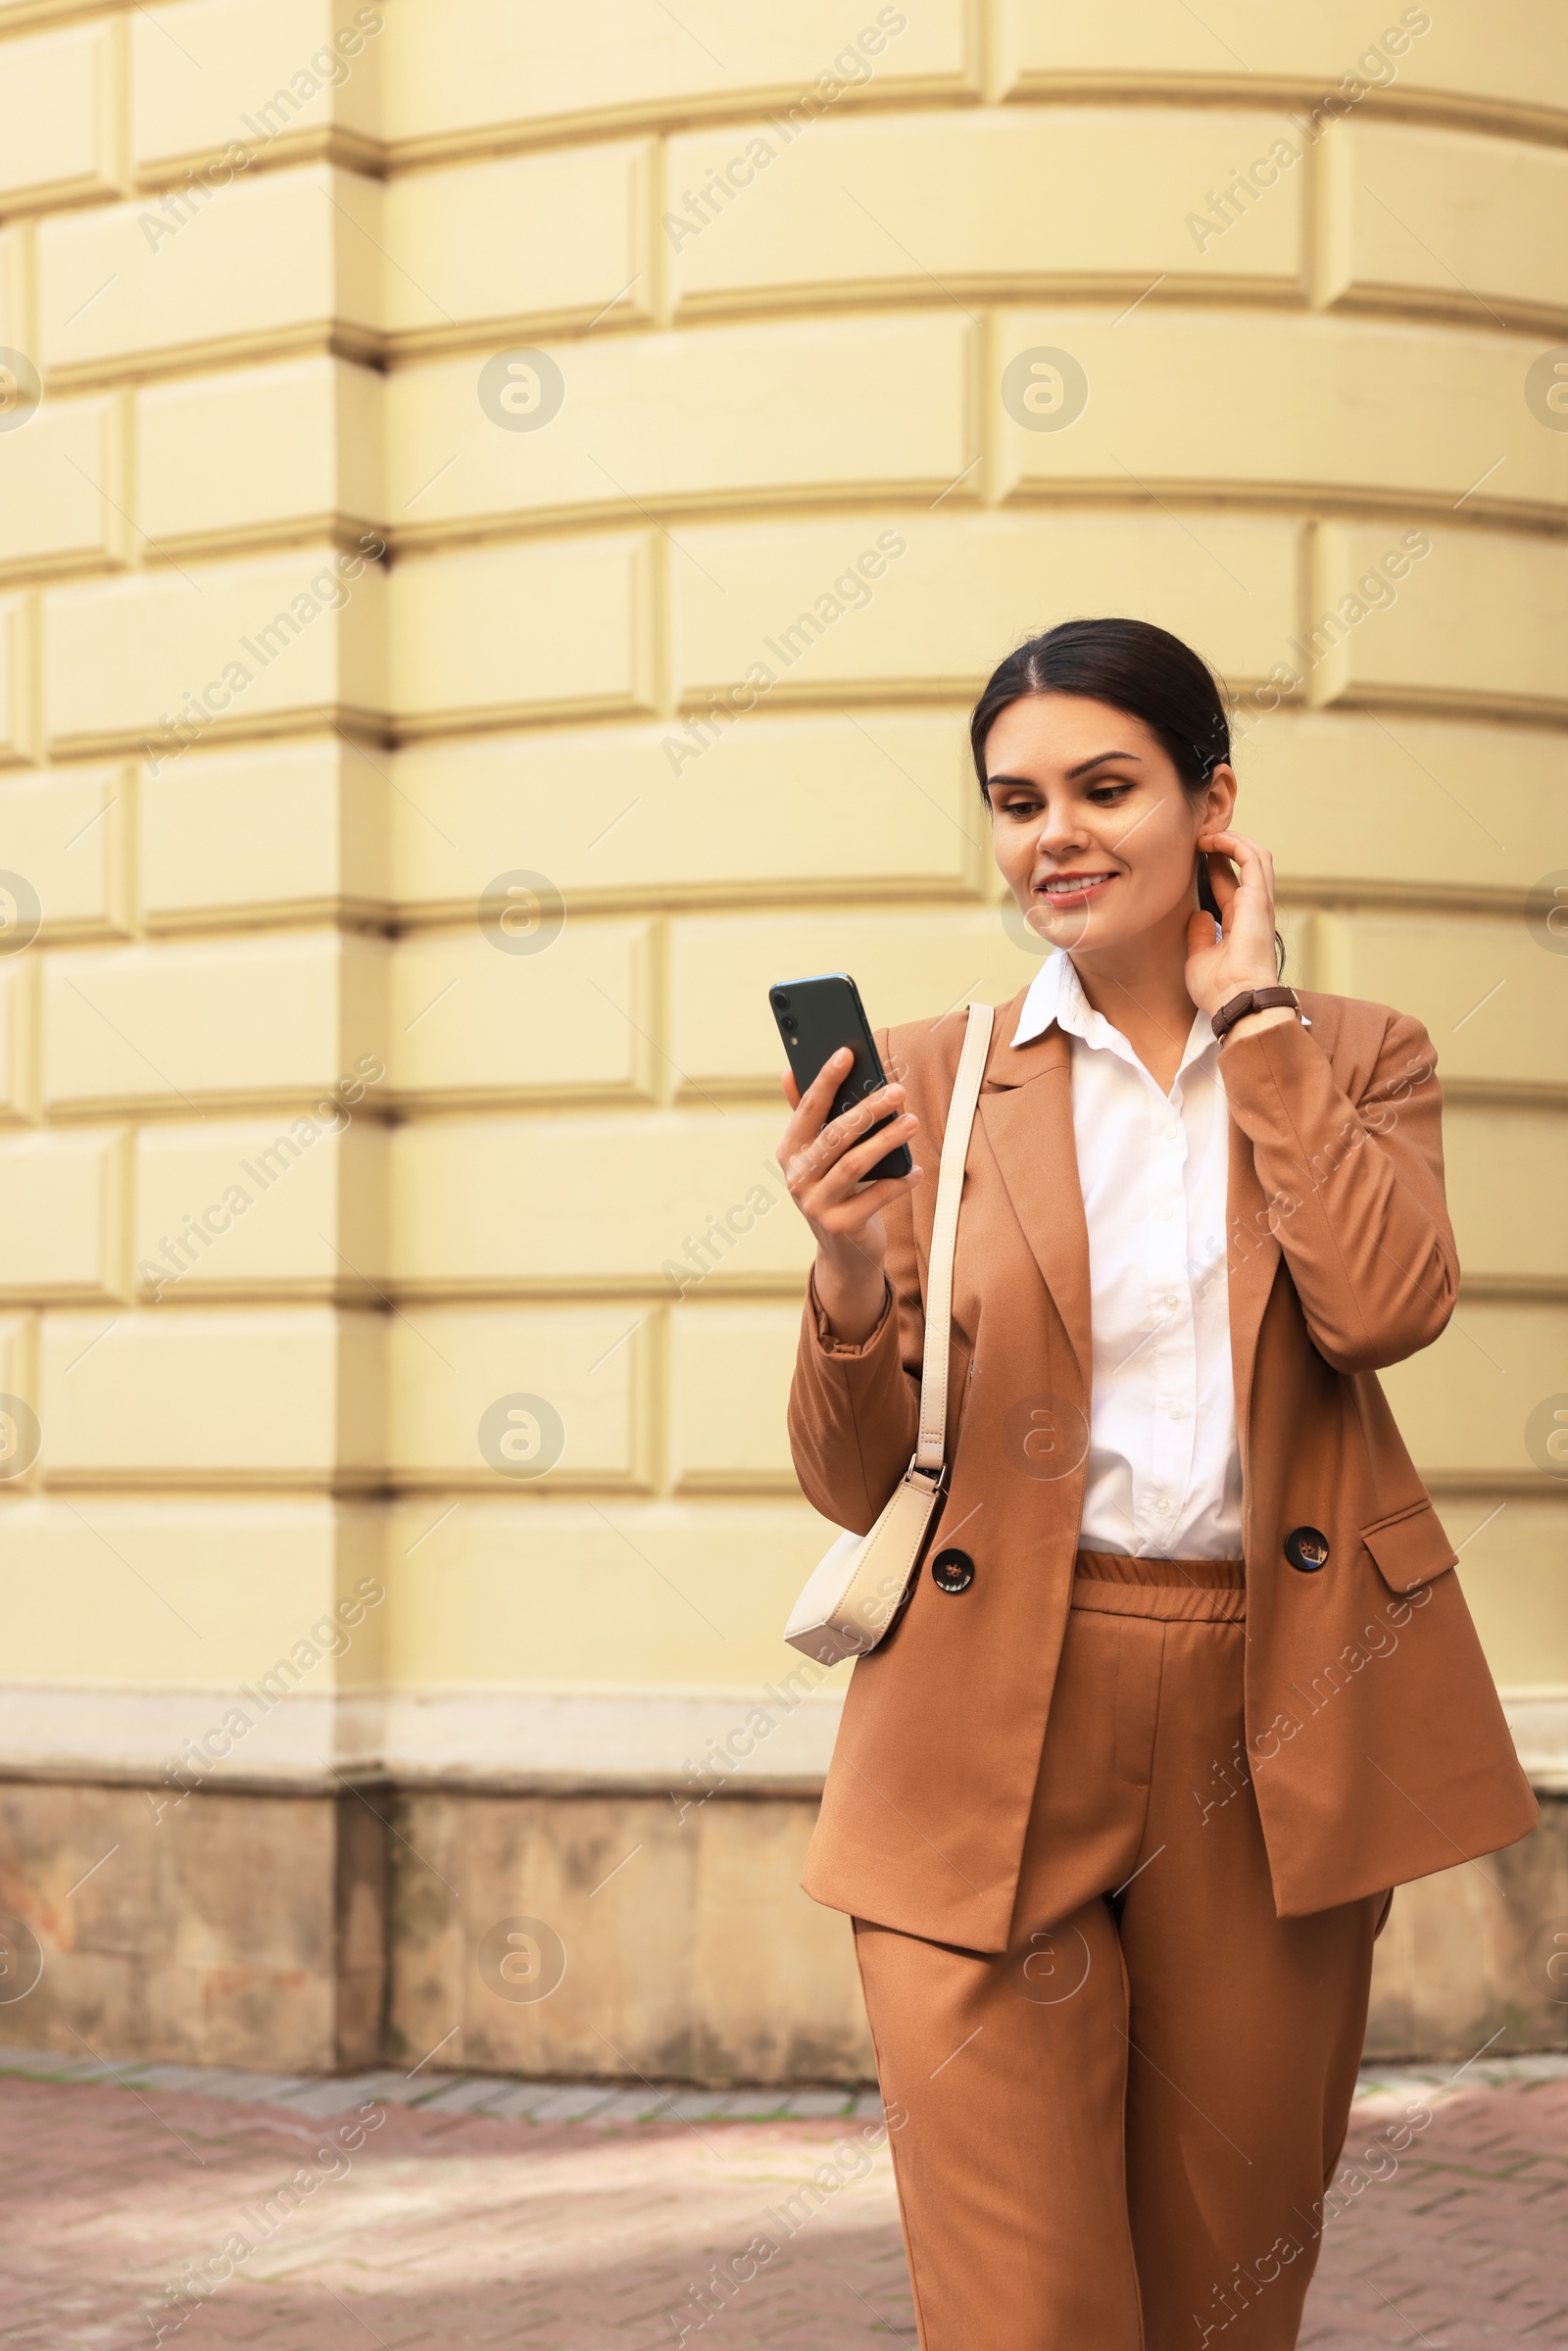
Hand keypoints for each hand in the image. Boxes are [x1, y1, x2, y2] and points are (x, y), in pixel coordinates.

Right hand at [777, 1050, 922, 1343]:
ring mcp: (816, 1205)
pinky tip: (916, 1171)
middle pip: (835, 1136)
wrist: (844, 1251)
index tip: (846, 1053)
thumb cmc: (837, 1189)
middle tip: (898, 1091)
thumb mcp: (819, 1155)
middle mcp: (796, 1178)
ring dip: (887, 1141)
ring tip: (912, 1123)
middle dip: (868, 1110)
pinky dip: (898, 1182)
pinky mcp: (840, 1227)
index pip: (806, 1109)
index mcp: (789, 1152)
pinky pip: (875, 1198)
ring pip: (855, 1165)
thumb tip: (790, 1069)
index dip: (824, 1080)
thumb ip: (808, 1115)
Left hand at [1185, 828, 1280, 1017]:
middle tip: (1199, 839)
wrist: (1237, 1001)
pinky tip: (1213, 839)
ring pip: (1256, 856)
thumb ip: (1200, 935)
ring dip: (1232, 840)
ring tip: (1206, 834)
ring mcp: (1260, 903)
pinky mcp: (1259, 899)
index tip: (1194, 856)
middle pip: (1245, 866)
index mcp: (1241, 925)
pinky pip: (1254, 859)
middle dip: (1224, 847)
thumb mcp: (1200, 959)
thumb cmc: (1220, 990)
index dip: (1214, 867)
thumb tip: (1198, 914)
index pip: (1229, 886)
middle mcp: (1254, 911)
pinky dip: (1235, 843)